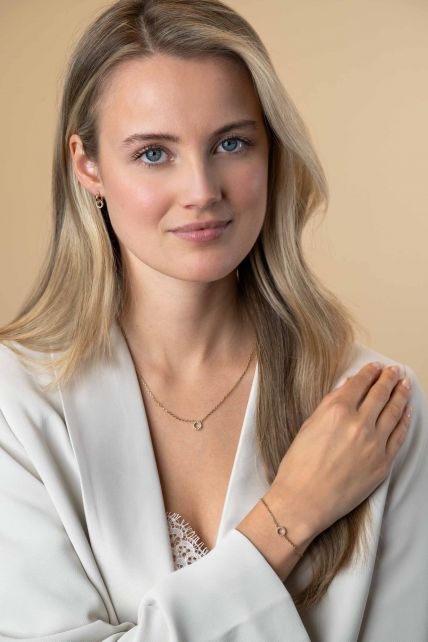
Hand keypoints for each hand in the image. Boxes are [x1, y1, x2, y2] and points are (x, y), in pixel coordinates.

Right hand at [271, 362, 411, 538]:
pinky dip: (404, 421)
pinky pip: (398, 436)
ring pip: (394, 411)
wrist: (304, 500)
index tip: (375, 367)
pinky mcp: (383, 463)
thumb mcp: (308, 426)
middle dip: (388, 378)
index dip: (369, 372)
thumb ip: (329, 404)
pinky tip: (406, 412)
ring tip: (404, 385)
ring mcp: (374, 444)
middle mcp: (358, 424)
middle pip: (380, 394)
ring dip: (400, 394)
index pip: (359, 384)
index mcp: (336, 411)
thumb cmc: (299, 465)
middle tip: (394, 370)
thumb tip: (346, 388)